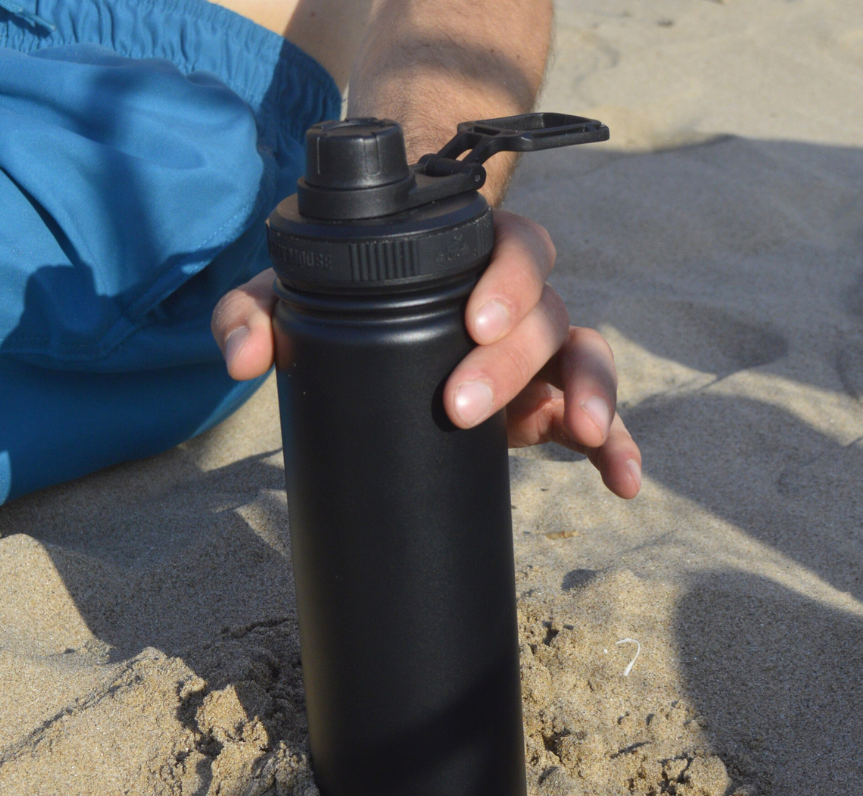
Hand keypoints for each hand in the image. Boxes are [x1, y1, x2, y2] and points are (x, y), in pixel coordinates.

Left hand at [211, 208, 641, 497]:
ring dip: (592, 395)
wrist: (380, 313)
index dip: (507, 279)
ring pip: (585, 357)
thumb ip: (255, 312)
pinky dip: (613, 446)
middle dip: (514, 361)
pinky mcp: (544, 404)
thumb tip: (241, 361)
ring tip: (582, 437)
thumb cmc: (342, 294)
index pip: (515, 246)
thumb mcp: (293, 297)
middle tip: (463, 407)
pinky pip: (593, 417)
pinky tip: (621, 482)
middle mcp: (516, 300)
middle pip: (547, 312)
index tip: (475, 323)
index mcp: (470, 257)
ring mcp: (536, 353)